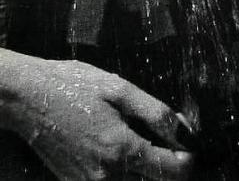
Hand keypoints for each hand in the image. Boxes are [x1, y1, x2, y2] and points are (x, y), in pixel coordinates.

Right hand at [6, 54, 193, 180]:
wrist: (29, 97)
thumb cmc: (73, 86)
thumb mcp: (119, 89)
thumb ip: (155, 112)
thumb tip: (182, 129)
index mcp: (120, 149)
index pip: (169, 171)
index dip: (186, 161)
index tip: (190, 149)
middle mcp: (105, 174)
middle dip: (164, 164)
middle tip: (166, 140)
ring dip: (143, 167)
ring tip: (139, 138)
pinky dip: (122, 169)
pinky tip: (117, 144)